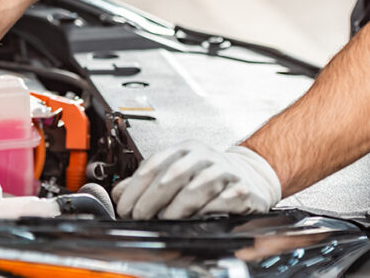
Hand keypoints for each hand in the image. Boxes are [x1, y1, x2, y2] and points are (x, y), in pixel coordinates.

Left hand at [111, 140, 281, 219]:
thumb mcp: (178, 172)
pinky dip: (206, 211)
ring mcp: (224, 171)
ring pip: (196, 187)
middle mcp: (204, 156)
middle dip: (152, 198)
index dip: (136, 187)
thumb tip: (117, 193)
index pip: (155, 164)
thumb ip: (148, 182)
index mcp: (185, 150)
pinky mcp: (241, 189)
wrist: (252, 176)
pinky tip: (196, 220)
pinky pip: (222, 201)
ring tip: (165, 220)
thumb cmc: (209, 176)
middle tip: (139, 216)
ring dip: (177, 207)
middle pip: (173, 174)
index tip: (125, 207)